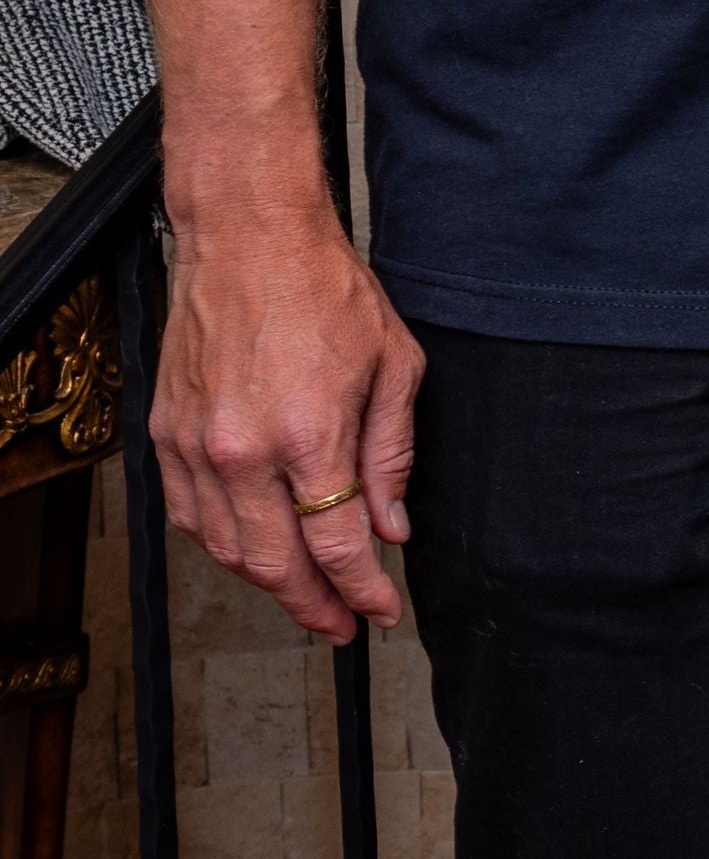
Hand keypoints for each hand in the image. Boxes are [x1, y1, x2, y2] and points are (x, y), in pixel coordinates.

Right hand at [153, 197, 422, 641]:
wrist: (247, 234)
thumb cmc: (323, 286)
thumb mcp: (394, 365)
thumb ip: (392, 455)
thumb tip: (392, 527)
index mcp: (308, 434)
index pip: (338, 546)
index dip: (364, 591)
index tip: (381, 610)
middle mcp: (243, 450)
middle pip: (276, 564)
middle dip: (315, 606)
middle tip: (342, 624)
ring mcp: (196, 444)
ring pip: (227, 548)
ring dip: (267, 581)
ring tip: (304, 592)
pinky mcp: (165, 432)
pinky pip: (189, 514)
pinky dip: (222, 542)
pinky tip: (252, 546)